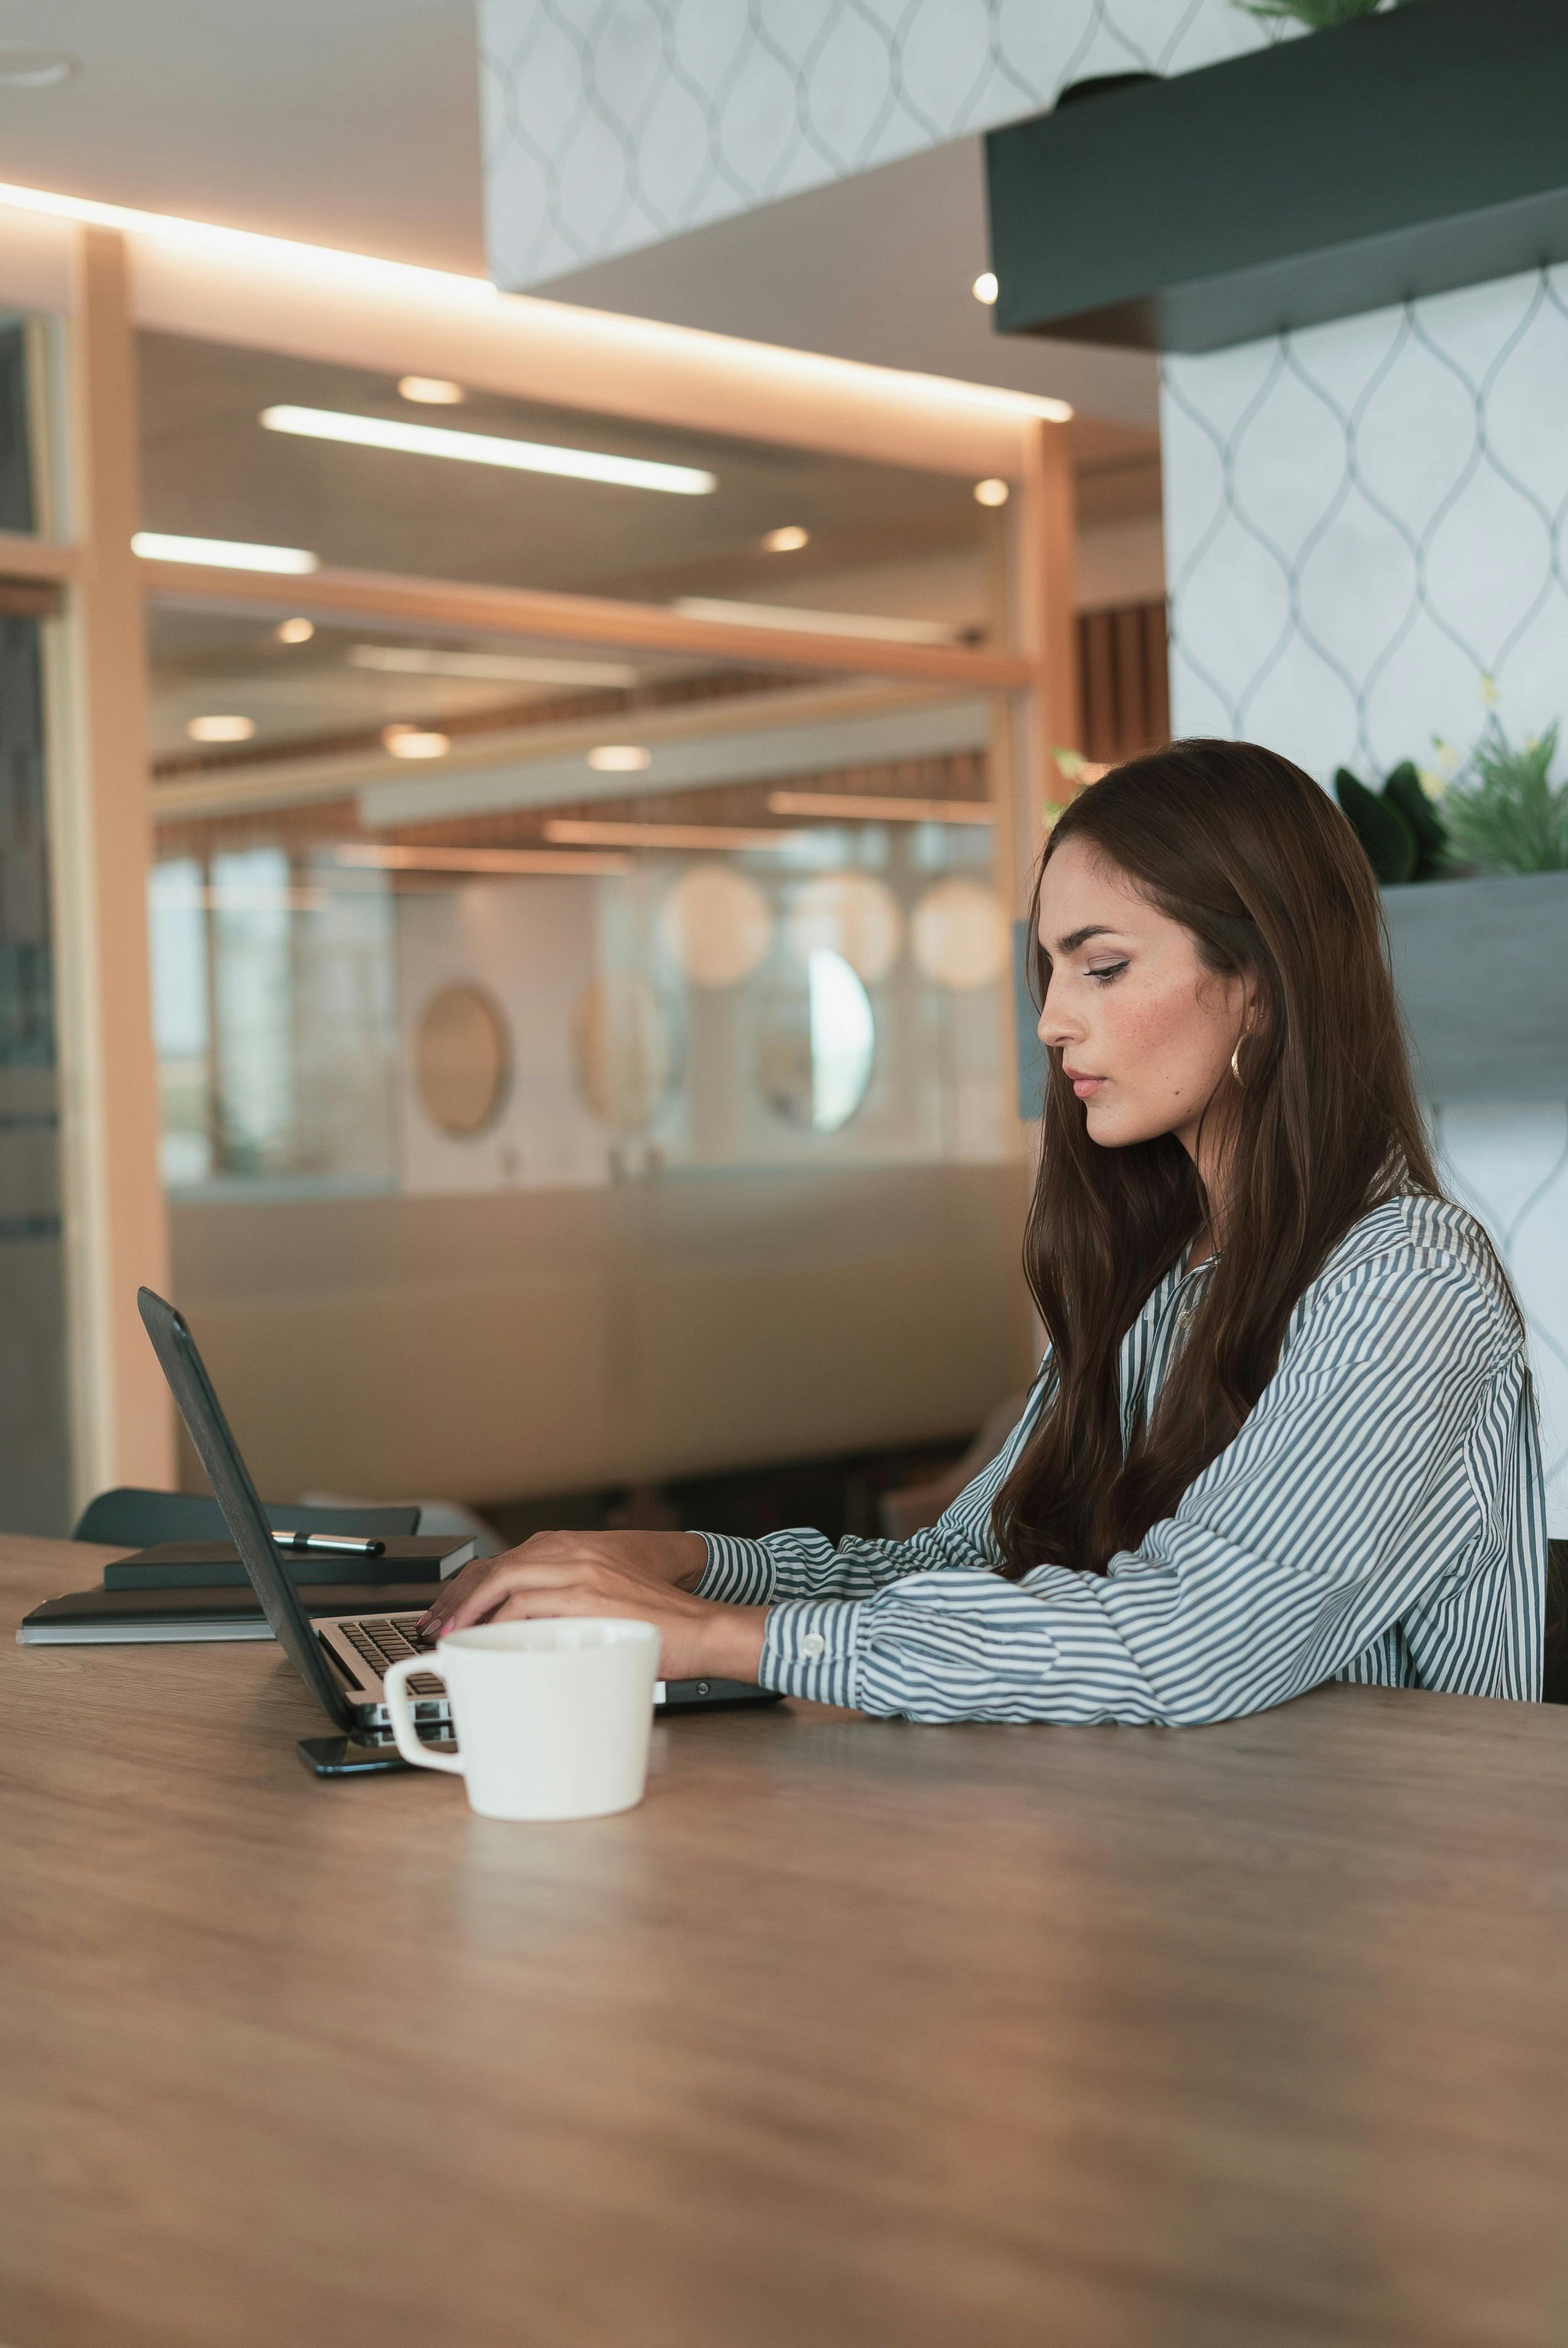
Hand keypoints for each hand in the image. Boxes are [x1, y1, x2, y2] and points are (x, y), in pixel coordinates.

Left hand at [415, 1530, 767, 1684]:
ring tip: (453, 1637)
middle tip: (437, 1625)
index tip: (449, 1608)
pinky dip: (498, 1625)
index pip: (507, 1559)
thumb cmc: (663, 1620)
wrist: (704, 1629)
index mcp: (578, 1548)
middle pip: (496, 1566)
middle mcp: (575, 1552)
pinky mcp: (587, 1599)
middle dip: (458, 1596)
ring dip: (470, 1611)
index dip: (470, 1584)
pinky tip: (486, 1642)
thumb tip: (526, 1629)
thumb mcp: (610, 1595)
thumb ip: (570, 1599)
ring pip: (504, 1582)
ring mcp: (580, 1573)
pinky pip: (527, 1608)